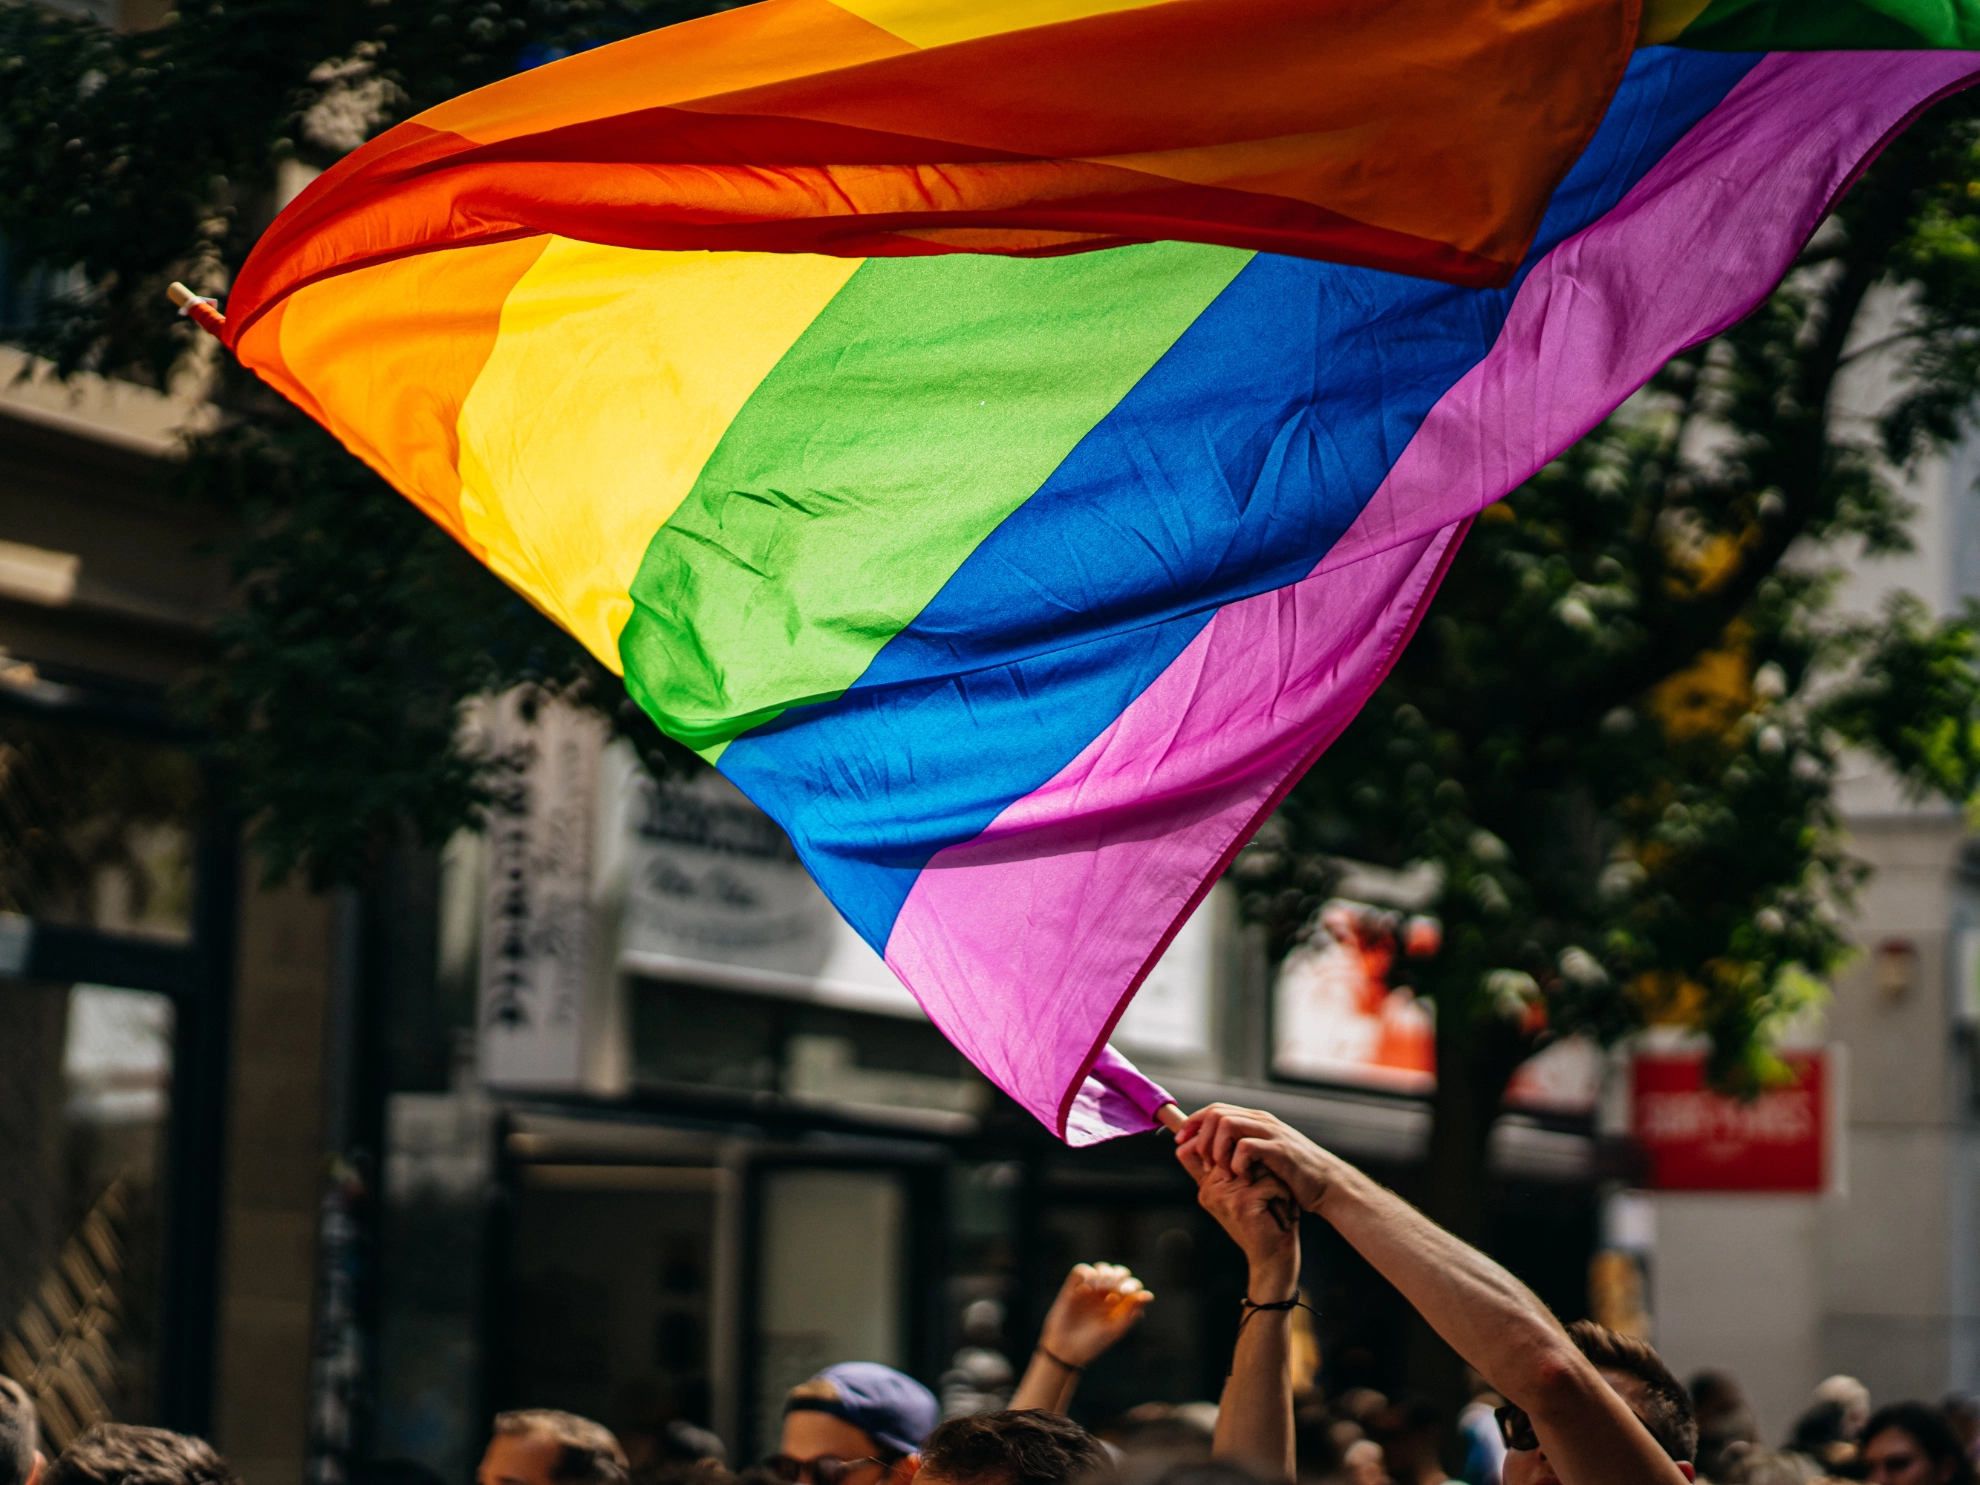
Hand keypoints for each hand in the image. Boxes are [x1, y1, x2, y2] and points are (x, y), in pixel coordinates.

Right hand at [1037, 1263, 1153, 1365]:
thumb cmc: (1092, 1344)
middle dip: (1118, 1276)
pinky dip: (1087, 1272)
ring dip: (1104, 1273)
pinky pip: (1081, 1270)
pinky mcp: (1072, 1287)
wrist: (1065, 1351)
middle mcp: (1106, 1294)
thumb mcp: (1114, 1330)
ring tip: (1100, 1286)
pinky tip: (1088, 1285)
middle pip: (1118, 1273)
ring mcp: (1089, 1289)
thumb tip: (1149, 1295)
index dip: (1131, 1285)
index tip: (1126, 1293)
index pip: (1132, 1286)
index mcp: (1119, 1305)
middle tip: (1113, 1287)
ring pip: (1101, 1268)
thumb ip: (1130, 1313)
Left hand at [1174, 1104, 1345, 1213]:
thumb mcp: (1263, 1157)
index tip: (1180, 1141)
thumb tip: (1207, 1152)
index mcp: (1255, 1121)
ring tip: (1220, 1171)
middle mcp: (1262, 1121)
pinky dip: (1237, 1164)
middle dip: (1201, 1138)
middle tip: (1203, 1163)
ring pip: (1227, 1124)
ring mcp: (1272, 1133)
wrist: (1326, 1185)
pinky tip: (1243, 1178)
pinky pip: (1246, 1147)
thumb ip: (1240, 1149)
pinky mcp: (1280, 1150)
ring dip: (1216, 1149)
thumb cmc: (1292, 1175)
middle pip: (1216, 1113)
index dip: (1193, 1124)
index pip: (1214, 1110)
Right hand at [1177, 1133, 1299, 1277]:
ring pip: (1255, 1163)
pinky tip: (1279, 1209)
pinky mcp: (1239, 1203)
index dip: (1209, 1136)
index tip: (1236, 1145)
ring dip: (1274, 1179)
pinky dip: (1282, 1193)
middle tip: (1268, 1190)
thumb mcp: (1245, 1189)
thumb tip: (1231, 1129)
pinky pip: (1268, 1181)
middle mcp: (1209, 1188)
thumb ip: (1232, 1165)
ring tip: (1274, 1201)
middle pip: (1235, 1149)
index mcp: (1206, 1184)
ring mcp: (1222, 1195)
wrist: (1273, 1256)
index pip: (1195, 1148)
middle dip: (1260, 1164)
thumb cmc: (1265, 1218)